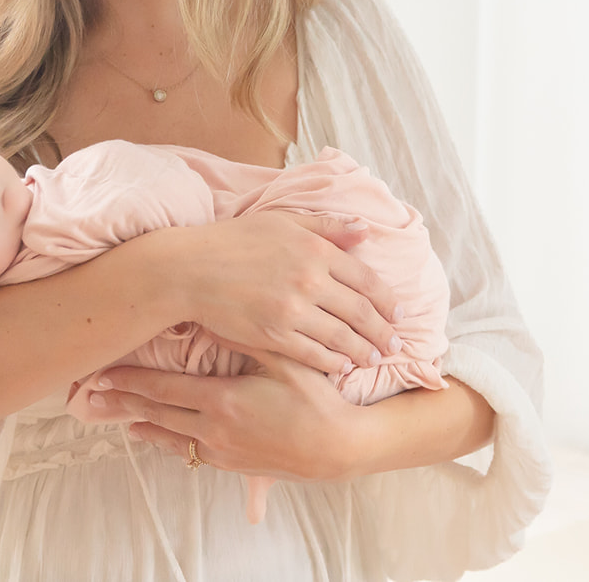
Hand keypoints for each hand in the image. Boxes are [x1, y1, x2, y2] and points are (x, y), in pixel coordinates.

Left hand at [83, 351, 368, 481]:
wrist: (340, 449)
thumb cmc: (318, 401)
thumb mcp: (286, 362)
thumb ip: (247, 339)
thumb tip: (211, 316)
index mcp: (223, 401)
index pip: (164, 388)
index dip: (132, 379)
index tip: (104, 372)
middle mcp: (215, 430)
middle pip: (159, 413)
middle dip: (127, 401)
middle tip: (96, 394)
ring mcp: (224, 452)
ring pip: (171, 438)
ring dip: (145, 425)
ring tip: (121, 417)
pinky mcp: (235, 466)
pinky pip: (192, 453)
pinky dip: (171, 442)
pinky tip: (163, 438)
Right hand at [166, 210, 402, 373]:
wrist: (189, 269)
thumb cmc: (233, 240)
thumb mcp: (282, 222)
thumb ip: (326, 227)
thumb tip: (364, 231)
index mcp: (314, 249)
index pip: (365, 278)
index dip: (387, 299)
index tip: (400, 312)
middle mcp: (309, 280)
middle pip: (360, 312)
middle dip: (383, 332)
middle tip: (396, 345)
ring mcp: (292, 310)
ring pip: (341, 337)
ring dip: (363, 351)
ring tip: (374, 359)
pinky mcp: (273, 335)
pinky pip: (313, 353)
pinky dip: (332, 362)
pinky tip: (341, 367)